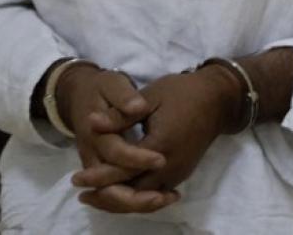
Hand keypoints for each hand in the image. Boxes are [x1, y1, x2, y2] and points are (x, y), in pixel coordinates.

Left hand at [73, 65, 239, 208]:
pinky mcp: (182, 173)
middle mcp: (169, 166)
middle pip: (132, 193)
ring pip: (144, 198)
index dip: (98, 176)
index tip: (76, 179)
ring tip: (96, 196)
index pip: (122, 171)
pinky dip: (136, 196)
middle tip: (82, 194)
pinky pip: (155, 193)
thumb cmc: (182, 92)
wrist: (217, 99)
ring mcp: (178, 173)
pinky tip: (121, 191)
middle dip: (106, 196)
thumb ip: (120, 115)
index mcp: (160, 146)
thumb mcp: (150, 97)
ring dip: (120, 200)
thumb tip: (91, 122)